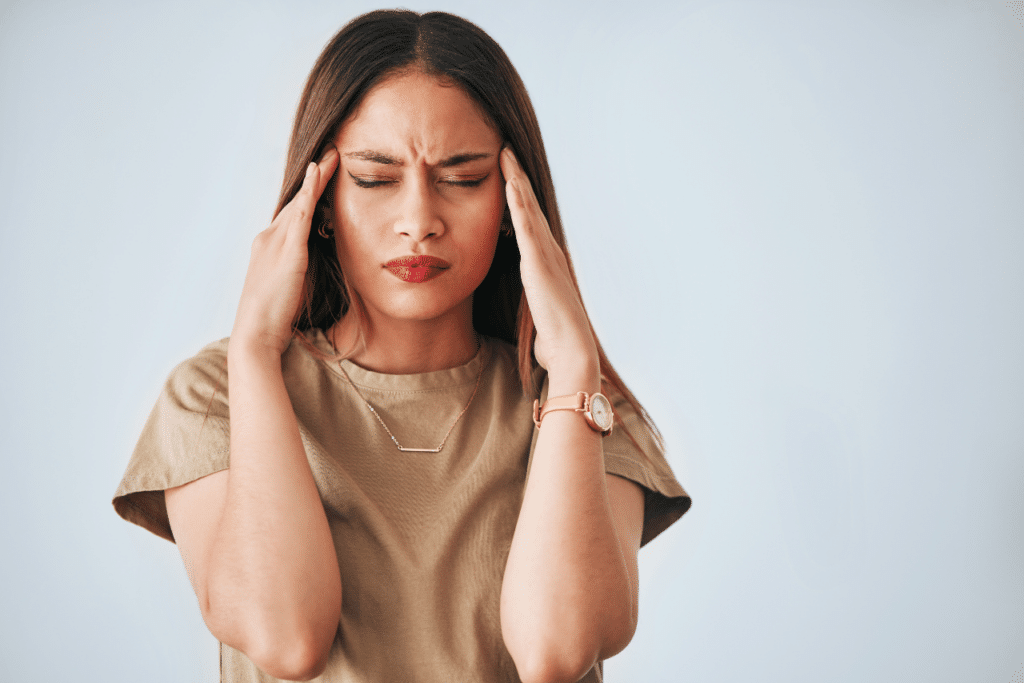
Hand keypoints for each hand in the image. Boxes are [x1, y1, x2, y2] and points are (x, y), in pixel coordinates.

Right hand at [231, 147, 338, 355]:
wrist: (255, 336)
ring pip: (299, 202)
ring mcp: (275, 243)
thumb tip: (315, 271)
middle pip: (295, 203)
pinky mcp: (287, 251)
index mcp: (267, 250)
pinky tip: (319, 172)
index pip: (291, 216)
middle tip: (332, 154)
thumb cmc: (274, 322)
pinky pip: (301, 213)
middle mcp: (267, 240)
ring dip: (316, 177)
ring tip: (333, 155)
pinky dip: (309, 191)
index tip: (321, 177)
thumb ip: (300, 275)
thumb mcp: (290, 292)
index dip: (306, 196)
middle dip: (313, 179)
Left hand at [499, 147, 598, 380]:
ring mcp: (545, 255)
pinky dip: (518, 201)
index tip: (506, 175)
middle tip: (505, 150)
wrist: (571, 351)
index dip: (519, 198)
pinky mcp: (538, 263)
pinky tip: (510, 181)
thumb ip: (533, 301)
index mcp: (546, 263)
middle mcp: (549, 252)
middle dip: (518, 178)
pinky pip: (526, 224)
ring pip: (528, 209)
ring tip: (505, 154)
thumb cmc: (554, 340)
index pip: (529, 223)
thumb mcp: (538, 313)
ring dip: (517, 180)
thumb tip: (532, 305)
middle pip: (530, 207)